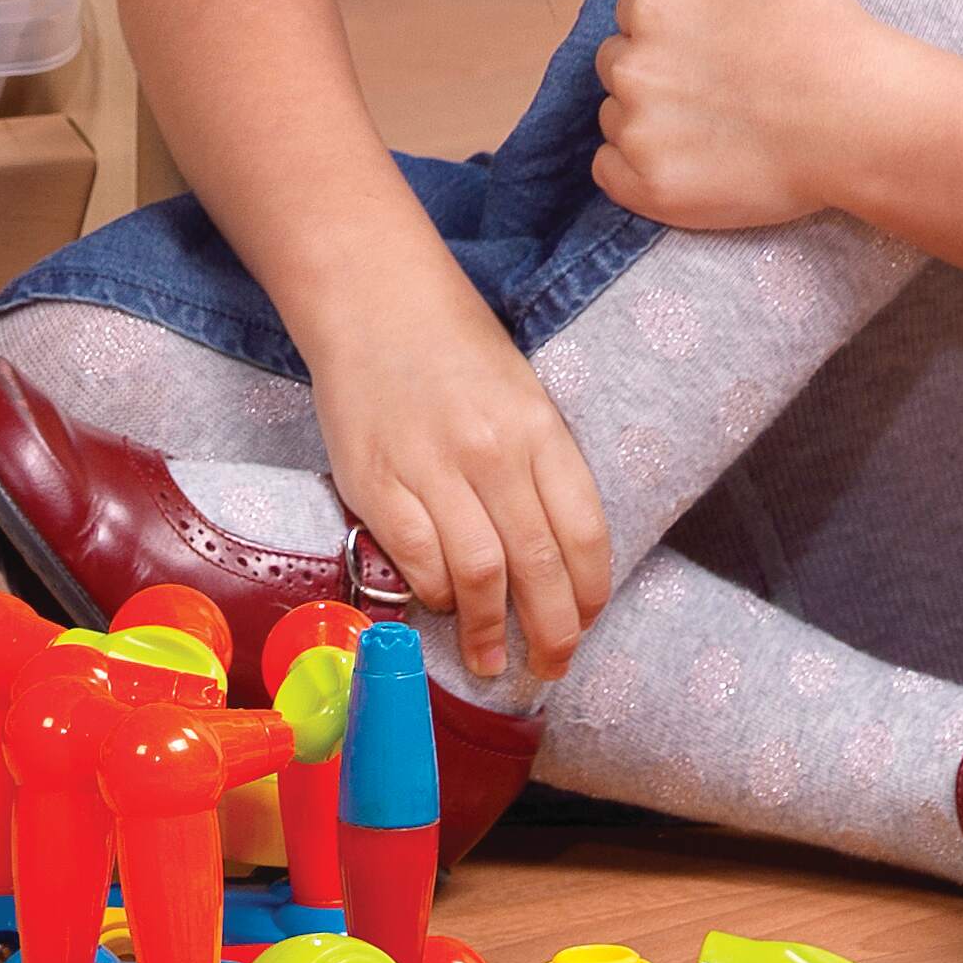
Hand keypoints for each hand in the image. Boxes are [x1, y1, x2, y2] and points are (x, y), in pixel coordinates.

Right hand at [306, 298, 613, 690]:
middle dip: (551, 633)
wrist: (371, 297)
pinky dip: (433, 593)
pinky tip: (439, 602)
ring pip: (477, 575)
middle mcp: (492, 452)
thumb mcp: (522, 395)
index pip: (585, 535)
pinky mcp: (374, 479)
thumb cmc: (453, 346)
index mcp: (539, 429)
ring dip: (488, 631)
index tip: (585, 623)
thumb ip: (541, 469)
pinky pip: (416, 558)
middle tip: (550, 665)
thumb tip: (555, 559)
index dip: (591, 595)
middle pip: (537, 568)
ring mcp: (430, 466)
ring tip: (490, 658)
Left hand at [595, 0, 901, 234]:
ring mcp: (638, 132)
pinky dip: (635, 169)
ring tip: (714, 126)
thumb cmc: (825, 30)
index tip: (721, 48)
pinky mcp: (650, 188)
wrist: (863, 121)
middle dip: (656, 70)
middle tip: (719, 88)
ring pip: (615, 117)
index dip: (679, 27)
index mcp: (651, 7)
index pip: (637, 12)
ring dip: (647, 119)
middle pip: (619, 63)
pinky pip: (609, 173)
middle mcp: (632, 67)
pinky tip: (685, 161)